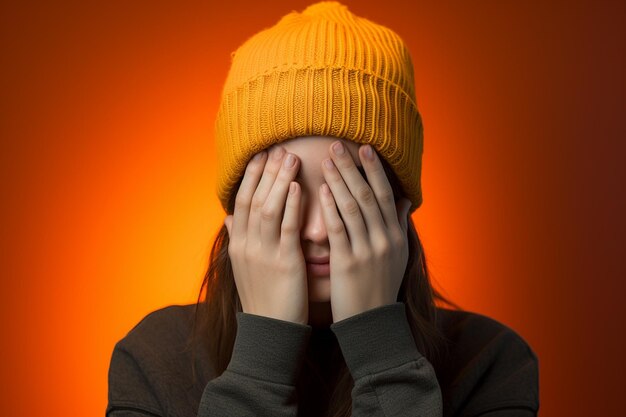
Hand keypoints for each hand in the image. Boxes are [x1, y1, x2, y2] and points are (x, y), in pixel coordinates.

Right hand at [224, 147, 308, 324]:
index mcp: (239, 244)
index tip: (260, 155)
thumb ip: (237, 238)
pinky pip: (286, 228)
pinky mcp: (284, 262)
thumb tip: (229, 217)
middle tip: (279, 147)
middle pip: (254, 199)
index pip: (241, 201)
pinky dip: (291, 206)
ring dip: (279, 181)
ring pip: (268, 208)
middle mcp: (247, 244)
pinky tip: (297, 187)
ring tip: (290, 158)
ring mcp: (264, 253)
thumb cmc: (262, 297)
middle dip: (266, 172)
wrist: (269, 331)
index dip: (251, 177)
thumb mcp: (242, 267)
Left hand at [319, 141, 411, 322]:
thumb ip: (399, 225)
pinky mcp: (347, 264)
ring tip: (326, 160)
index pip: (386, 194)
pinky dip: (330, 208)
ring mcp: (367, 251)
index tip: (365, 148)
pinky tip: (321, 191)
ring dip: (339, 181)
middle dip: (353, 168)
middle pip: (368, 195)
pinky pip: (339, 230)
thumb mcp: (398, 256)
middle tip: (337, 145)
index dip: (374, 170)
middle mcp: (385, 240)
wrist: (372, 323)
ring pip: (353, 208)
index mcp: (396, 236)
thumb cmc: (380, 286)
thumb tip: (405, 200)